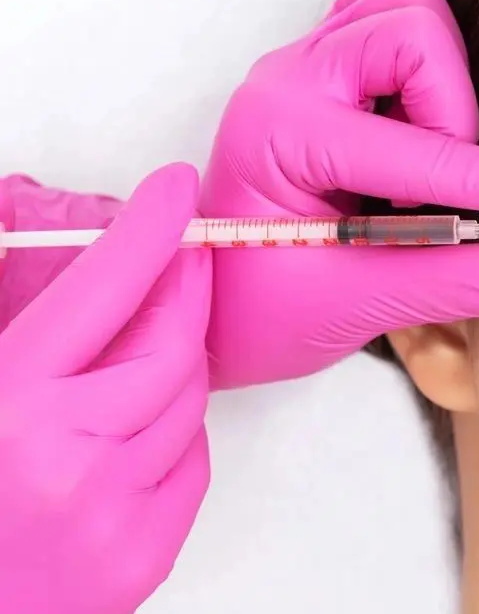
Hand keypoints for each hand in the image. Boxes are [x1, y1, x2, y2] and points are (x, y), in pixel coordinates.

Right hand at [0, 165, 211, 613]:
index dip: (147, 230)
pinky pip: (190, 464)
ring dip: (173, 360)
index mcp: (6, 409)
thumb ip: (6, 324)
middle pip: (169, 344)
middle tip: (182, 252)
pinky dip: (174, 431)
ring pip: (188, 402)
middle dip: (182, 286)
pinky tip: (135, 422)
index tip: (174, 190)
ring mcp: (115, 516)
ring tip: (143, 344)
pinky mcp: (142, 558)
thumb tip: (39, 251)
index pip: (102, 291)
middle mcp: (69, 461)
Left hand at [201, 0, 478, 388]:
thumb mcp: (358, 306)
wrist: (206, 309)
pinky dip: (426, 69)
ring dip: (441, 87)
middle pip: (415, 31)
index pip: (427, 149)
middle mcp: (291, 80)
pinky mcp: (327, 73)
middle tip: (434, 193)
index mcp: (285, 133)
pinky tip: (422, 129)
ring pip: (409, 17)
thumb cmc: (257, 311)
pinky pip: (391, 27)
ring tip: (423, 165)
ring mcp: (308, 68)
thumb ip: (462, 283)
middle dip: (454, 114)